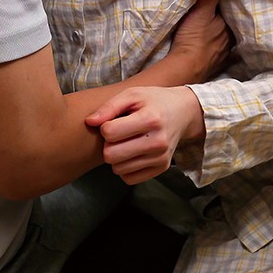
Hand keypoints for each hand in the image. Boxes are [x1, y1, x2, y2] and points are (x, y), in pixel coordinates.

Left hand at [86, 86, 203, 184]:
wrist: (182, 112)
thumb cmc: (154, 101)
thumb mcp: (132, 94)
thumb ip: (109, 107)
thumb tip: (90, 122)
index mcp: (150, 119)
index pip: (110, 133)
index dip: (105, 127)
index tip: (113, 121)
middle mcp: (158, 141)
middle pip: (111, 155)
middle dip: (108, 145)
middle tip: (117, 135)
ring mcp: (160, 157)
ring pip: (118, 169)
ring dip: (116, 157)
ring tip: (126, 142)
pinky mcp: (161, 168)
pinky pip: (129, 179)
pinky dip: (125, 168)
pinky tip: (132, 154)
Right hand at [169, 0, 233, 82]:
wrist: (184, 69)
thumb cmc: (194, 39)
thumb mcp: (201, 10)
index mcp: (231, 27)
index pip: (234, 10)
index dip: (231, 1)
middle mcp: (231, 41)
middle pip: (230, 24)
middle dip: (227, 16)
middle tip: (222, 6)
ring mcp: (222, 54)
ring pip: (224, 37)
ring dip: (221, 31)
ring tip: (215, 23)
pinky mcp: (213, 64)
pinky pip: (217, 50)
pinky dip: (214, 45)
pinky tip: (209, 43)